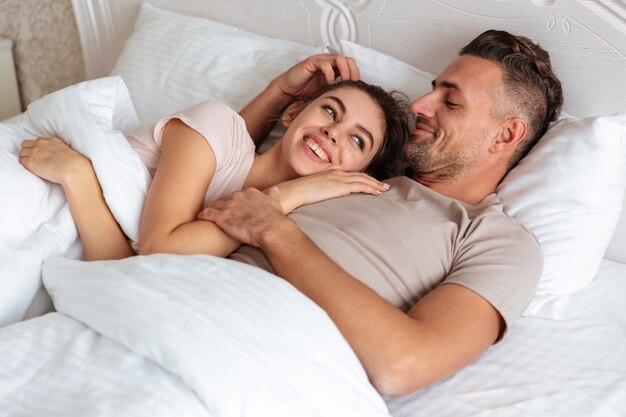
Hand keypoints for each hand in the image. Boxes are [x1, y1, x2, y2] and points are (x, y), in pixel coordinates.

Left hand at [19, 137, 91, 185]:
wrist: (72, 169)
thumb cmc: (74, 164)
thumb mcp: (69, 151)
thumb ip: (61, 150)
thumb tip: (62, 157)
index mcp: (52, 141)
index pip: (38, 141)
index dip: (37, 148)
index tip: (40, 153)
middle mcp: (41, 144)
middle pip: (26, 144)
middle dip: (28, 150)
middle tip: (33, 158)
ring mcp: (35, 153)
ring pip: (22, 152)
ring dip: (25, 157)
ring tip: (32, 164)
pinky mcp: (31, 162)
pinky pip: (21, 161)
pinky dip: (25, 164)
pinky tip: (31, 169)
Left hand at [197, 188, 289, 246]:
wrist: (271, 229)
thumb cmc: (274, 219)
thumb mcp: (275, 203)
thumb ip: (272, 195)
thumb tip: (275, 190)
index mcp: (249, 192)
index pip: (237, 195)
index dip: (234, 202)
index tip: (232, 207)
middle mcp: (238, 196)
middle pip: (224, 199)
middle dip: (221, 206)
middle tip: (220, 213)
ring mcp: (228, 206)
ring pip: (213, 205)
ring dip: (211, 210)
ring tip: (207, 216)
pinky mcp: (221, 217)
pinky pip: (206, 214)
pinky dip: (202, 215)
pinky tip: (200, 218)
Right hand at [273, 54, 359, 101]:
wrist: (289, 91)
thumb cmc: (306, 93)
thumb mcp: (327, 93)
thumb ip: (337, 92)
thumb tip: (352, 101)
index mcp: (334, 69)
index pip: (351, 66)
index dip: (356, 75)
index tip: (357, 87)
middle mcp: (329, 62)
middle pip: (348, 60)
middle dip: (352, 71)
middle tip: (352, 84)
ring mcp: (320, 61)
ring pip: (339, 58)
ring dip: (344, 70)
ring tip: (343, 82)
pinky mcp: (311, 62)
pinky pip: (324, 63)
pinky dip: (330, 72)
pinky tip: (329, 83)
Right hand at [276, 170, 390, 213]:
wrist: (291, 192)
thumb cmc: (296, 194)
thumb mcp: (310, 191)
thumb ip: (318, 191)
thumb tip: (322, 199)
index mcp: (329, 173)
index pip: (350, 175)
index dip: (362, 178)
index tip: (371, 183)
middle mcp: (335, 173)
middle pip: (359, 175)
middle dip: (373, 181)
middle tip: (383, 186)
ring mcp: (338, 178)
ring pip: (363, 180)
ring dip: (375, 185)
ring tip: (384, 190)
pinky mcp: (339, 186)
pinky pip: (360, 185)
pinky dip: (371, 188)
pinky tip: (377, 193)